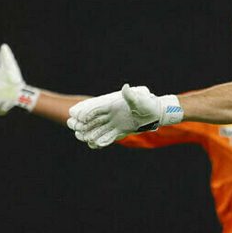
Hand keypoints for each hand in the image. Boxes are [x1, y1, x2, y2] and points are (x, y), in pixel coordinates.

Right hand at [67, 84, 181, 147]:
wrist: (155, 114)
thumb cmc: (148, 105)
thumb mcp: (139, 101)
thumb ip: (130, 96)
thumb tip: (126, 87)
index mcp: (113, 105)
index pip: (96, 109)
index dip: (87, 113)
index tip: (79, 117)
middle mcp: (111, 114)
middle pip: (93, 120)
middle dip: (84, 125)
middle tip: (76, 129)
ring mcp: (114, 123)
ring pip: (99, 129)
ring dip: (91, 133)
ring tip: (83, 138)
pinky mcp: (120, 130)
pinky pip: (108, 136)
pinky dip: (102, 140)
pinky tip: (95, 144)